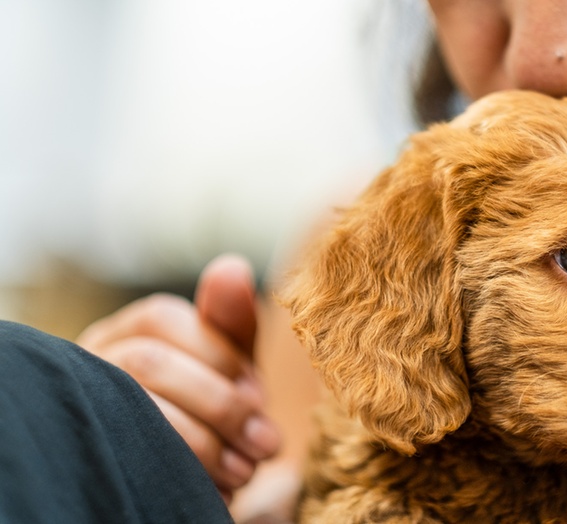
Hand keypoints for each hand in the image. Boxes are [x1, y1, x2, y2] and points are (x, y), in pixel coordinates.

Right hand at [77, 254, 281, 501]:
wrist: (188, 484)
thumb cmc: (210, 414)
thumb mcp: (228, 369)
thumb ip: (231, 325)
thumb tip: (232, 266)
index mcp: (126, 334)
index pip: (161, 318)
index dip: (219, 355)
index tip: (259, 395)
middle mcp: (92, 365)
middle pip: (147, 363)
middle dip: (218, 402)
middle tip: (263, 441)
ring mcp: (85, 408)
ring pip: (138, 409)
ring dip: (204, 442)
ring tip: (246, 469)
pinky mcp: (89, 455)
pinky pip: (132, 457)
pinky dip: (185, 472)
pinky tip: (218, 487)